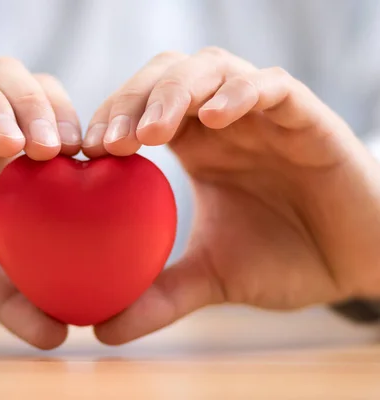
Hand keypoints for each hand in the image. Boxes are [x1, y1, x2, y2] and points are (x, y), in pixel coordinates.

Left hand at [83, 48, 379, 343]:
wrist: (354, 262)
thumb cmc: (285, 259)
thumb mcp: (212, 277)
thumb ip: (160, 295)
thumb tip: (100, 329)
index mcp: (196, 147)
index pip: (140, 111)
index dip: (109, 121)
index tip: (81, 153)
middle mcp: (223, 122)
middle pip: (165, 78)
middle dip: (132, 100)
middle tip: (107, 142)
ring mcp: (262, 113)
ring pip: (211, 69)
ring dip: (174, 92)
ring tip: (152, 131)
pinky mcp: (305, 115)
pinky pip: (270, 86)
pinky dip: (241, 94)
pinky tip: (215, 120)